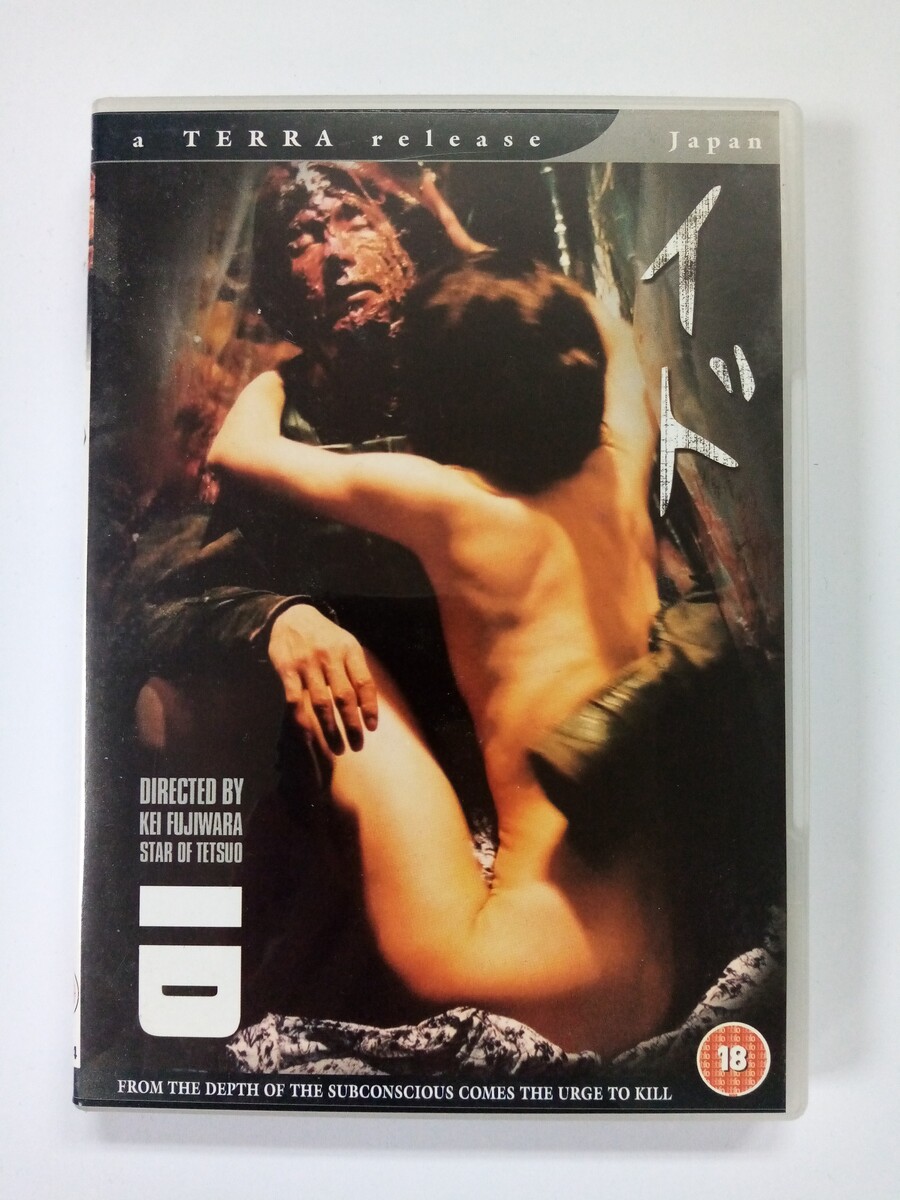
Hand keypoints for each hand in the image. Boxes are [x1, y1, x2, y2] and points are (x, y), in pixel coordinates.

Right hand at [267, 604, 377, 753]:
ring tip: (338, 747)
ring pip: (321, 703)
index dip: (370, 707)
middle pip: (344, 697)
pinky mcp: (287, 670)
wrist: (292, 616)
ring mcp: (307, 664)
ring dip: (330, 729)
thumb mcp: (346, 644)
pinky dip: (302, 722)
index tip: (372, 728)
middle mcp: (329, 657)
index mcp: (349, 650)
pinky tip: (309, 738)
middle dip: (352, 725)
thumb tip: (368, 706)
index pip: (364, 683)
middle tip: (357, 745)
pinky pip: (295, 701)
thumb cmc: (325, 637)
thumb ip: (356, 670)